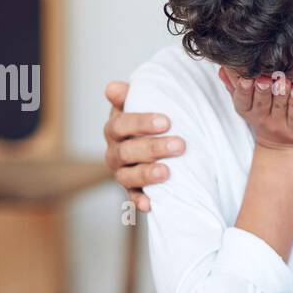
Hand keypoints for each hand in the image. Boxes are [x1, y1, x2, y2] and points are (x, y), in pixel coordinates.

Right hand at [104, 81, 185, 212]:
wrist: (155, 144)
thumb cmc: (150, 123)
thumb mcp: (141, 105)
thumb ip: (130, 96)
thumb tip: (113, 88)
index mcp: (115, 129)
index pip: (121, 124)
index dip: (141, 123)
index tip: (166, 121)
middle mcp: (115, 152)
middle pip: (126, 151)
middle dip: (153, 148)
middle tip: (179, 145)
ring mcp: (122, 172)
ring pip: (127, 176)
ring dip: (146, 174)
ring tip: (167, 172)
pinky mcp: (132, 190)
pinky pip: (132, 197)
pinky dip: (139, 201)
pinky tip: (149, 204)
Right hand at [218, 68, 292, 152]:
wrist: (283, 148)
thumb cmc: (263, 116)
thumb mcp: (246, 104)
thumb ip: (234, 86)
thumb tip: (221, 69)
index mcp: (248, 110)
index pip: (242, 101)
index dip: (244, 91)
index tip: (245, 79)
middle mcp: (262, 119)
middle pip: (261, 104)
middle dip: (262, 91)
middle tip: (264, 79)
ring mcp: (280, 125)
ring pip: (280, 108)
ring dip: (282, 94)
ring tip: (284, 81)